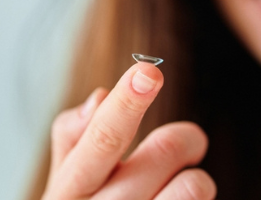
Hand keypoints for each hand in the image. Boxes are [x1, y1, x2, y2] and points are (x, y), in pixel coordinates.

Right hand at [42, 63, 215, 199]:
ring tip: (180, 189)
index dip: (126, 102)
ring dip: (196, 179)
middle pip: (166, 149)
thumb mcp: (63, 190)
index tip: (148, 72)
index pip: (99, 139)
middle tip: (187, 145)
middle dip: (186, 138)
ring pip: (196, 185)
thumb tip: (98, 95)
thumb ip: (74, 141)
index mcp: (67, 193)